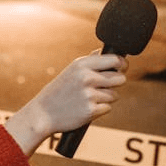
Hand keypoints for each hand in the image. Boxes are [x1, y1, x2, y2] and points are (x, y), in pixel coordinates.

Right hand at [4, 52, 126, 154]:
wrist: (43, 113)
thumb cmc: (59, 91)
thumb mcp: (71, 70)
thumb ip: (90, 61)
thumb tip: (106, 52)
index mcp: (82, 64)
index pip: (115, 60)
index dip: (122, 65)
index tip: (122, 68)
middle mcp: (86, 77)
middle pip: (119, 78)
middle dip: (116, 83)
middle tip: (105, 86)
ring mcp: (89, 94)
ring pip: (114, 95)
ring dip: (106, 98)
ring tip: (89, 98)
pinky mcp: (91, 110)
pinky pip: (108, 107)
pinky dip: (100, 109)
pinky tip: (86, 107)